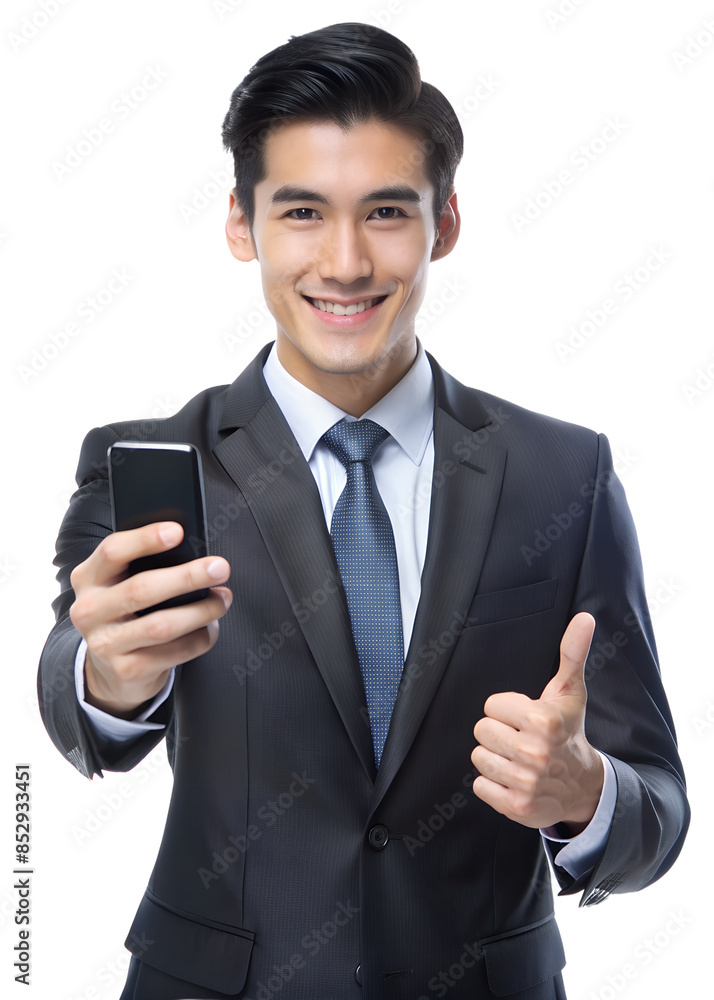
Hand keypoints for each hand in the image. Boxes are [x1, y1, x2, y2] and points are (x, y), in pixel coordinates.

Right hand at [69, 522, 231, 718]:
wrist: (110, 669)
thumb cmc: (125, 613)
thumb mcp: (120, 584)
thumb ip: (143, 566)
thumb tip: (194, 554)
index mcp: (88, 578)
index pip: (112, 551)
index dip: (145, 539)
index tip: (178, 531)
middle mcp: (89, 610)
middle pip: (141, 589)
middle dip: (187, 576)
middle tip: (219, 568)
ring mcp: (105, 644)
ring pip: (161, 625)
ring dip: (201, 610)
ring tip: (222, 599)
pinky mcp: (126, 670)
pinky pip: (175, 652)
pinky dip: (200, 637)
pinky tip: (210, 627)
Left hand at [471, 612, 602, 832]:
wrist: (583, 786)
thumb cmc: (569, 731)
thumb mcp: (569, 692)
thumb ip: (572, 652)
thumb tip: (584, 618)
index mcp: (543, 720)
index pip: (491, 706)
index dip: (506, 710)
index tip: (525, 718)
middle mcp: (535, 753)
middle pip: (481, 731)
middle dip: (498, 733)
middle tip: (520, 738)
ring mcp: (526, 782)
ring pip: (478, 757)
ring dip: (495, 758)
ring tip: (518, 759)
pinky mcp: (516, 806)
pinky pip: (479, 785)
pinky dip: (493, 784)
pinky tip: (514, 779)